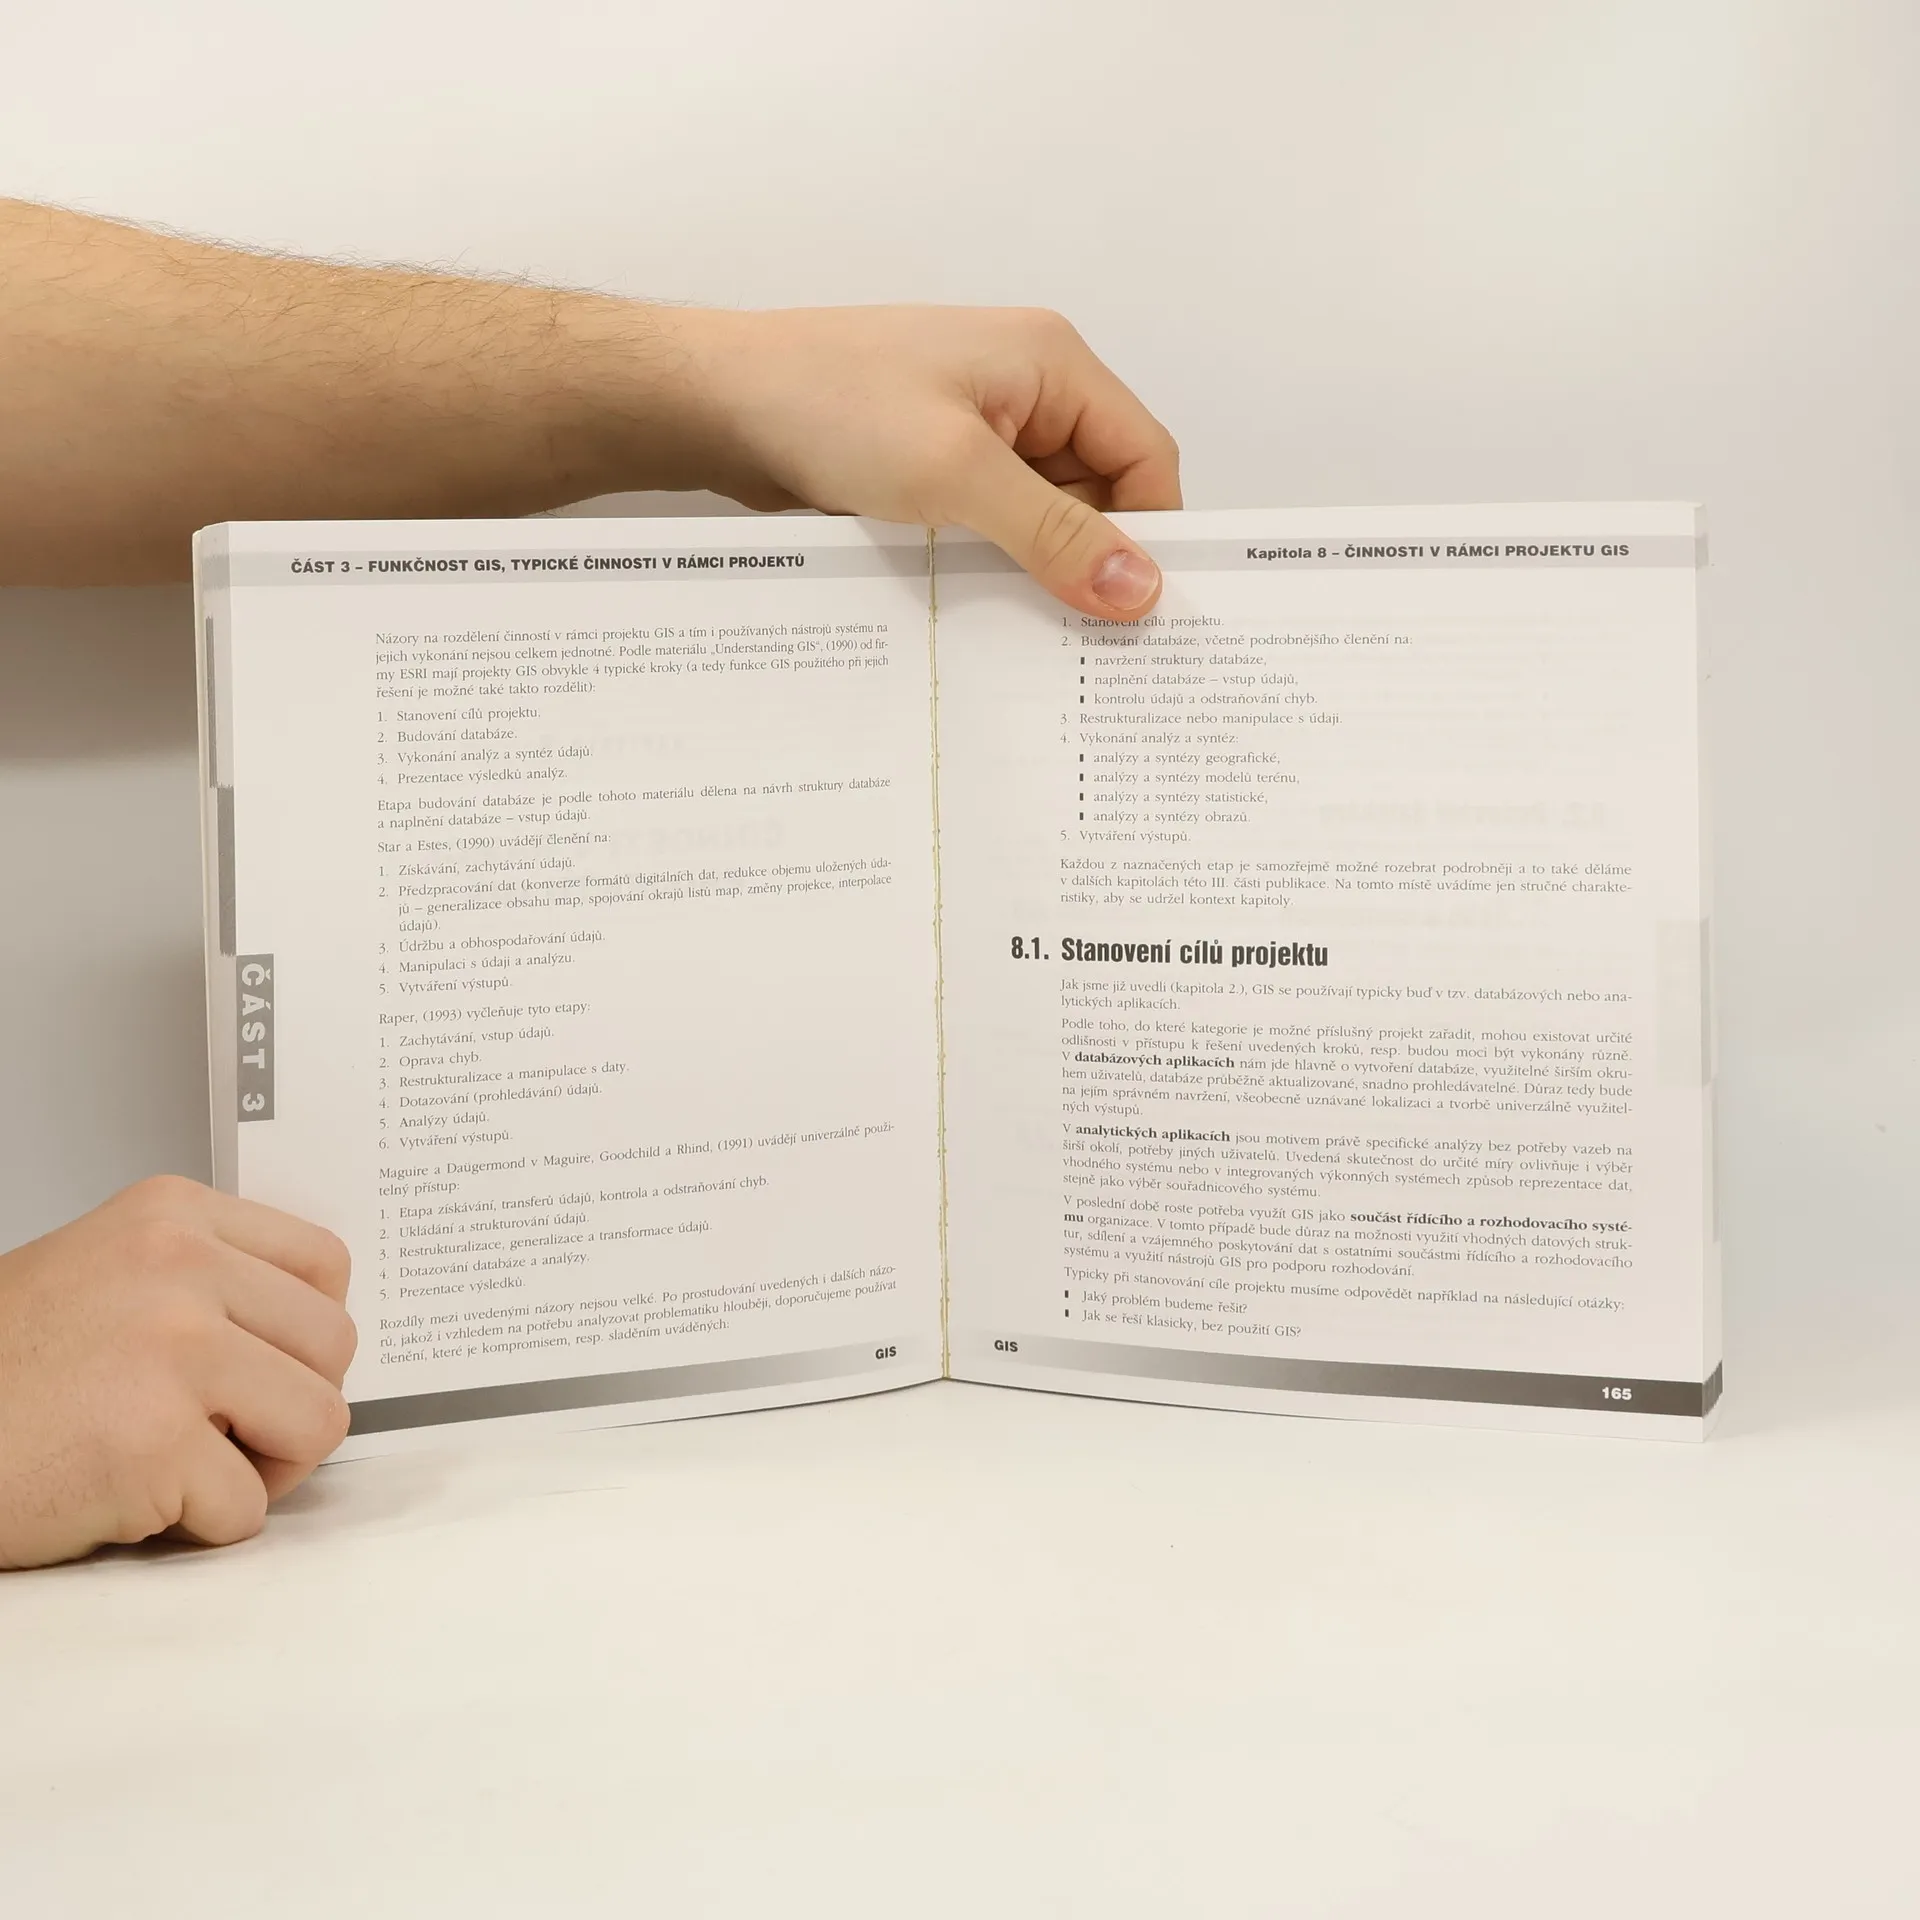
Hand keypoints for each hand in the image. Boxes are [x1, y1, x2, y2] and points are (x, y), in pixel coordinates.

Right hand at [0, 1177, 354, 1569]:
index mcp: (174, 1216)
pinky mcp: (156, 1444)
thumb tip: (307, 1331)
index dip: (311, 1332)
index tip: (276, 1363)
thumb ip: (205, 1282)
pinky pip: (248, 1506)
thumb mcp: (106, 1272)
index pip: (325, 1263)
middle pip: (334, 1345)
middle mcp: (181, 1267)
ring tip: (195, 1468)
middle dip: (296, 1403)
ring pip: (319, 1421)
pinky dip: (202, 1525)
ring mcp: (174, 1352)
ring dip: (267, 1466)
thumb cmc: (3, 1369)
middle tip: (232, 1433)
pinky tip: (136, 1499)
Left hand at [670, 306, 1182, 618]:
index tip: (1140, 613)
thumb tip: (1139, 589)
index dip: (1150, 534)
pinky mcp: (933, 467)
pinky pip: (989, 526)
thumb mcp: (955, 473)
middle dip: (1090, 560)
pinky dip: (989, 565)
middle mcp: (1024, 391)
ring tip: (1022, 629)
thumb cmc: (827, 404)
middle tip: (1082, 639)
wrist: (714, 404)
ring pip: (1041, 517)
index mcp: (1051, 363)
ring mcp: (975, 430)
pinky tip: (975, 607)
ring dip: (1033, 568)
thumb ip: (1053, 533)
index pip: (1144, 457)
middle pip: (1098, 493)